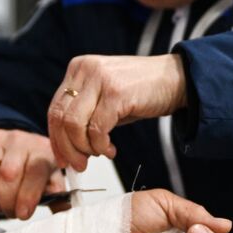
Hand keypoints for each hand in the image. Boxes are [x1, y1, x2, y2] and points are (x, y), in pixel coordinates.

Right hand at [0, 129, 67, 219]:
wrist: (7, 145)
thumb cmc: (29, 171)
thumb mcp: (47, 180)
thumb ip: (56, 196)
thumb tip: (66, 215)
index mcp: (45, 152)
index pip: (38, 172)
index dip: (29, 196)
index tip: (23, 213)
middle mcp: (22, 141)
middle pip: (10, 174)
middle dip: (7, 201)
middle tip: (9, 212)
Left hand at [48, 55, 187, 170]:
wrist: (178, 80)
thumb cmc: (142, 91)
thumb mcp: (104, 98)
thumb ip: (83, 114)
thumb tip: (65, 147)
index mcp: (78, 68)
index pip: (54, 109)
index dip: (56, 139)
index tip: (62, 158)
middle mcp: (85, 69)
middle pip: (61, 118)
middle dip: (68, 148)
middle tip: (79, 164)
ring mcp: (100, 79)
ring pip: (75, 125)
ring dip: (84, 148)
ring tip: (99, 155)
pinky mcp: (116, 92)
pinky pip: (97, 129)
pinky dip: (101, 146)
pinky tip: (111, 150)